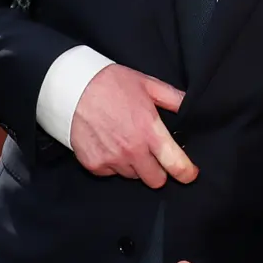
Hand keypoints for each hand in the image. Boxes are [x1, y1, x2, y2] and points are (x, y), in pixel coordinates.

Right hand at [70, 64, 197, 188]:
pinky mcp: (93, 164)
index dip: (187, 173)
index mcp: (149, 130)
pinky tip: (108, 143)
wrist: (72, 87)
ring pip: (132, 176)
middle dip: (158, 170)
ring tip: (125, 141)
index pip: (175, 164)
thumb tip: (190, 105)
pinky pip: (111, 173)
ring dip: (134, 165)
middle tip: (152, 154)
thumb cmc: (111, 83)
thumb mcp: (146, 83)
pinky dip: (112, 163)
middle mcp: (132, 149)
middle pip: (155, 180)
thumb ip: (172, 97)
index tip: (189, 174)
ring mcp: (111, 159)